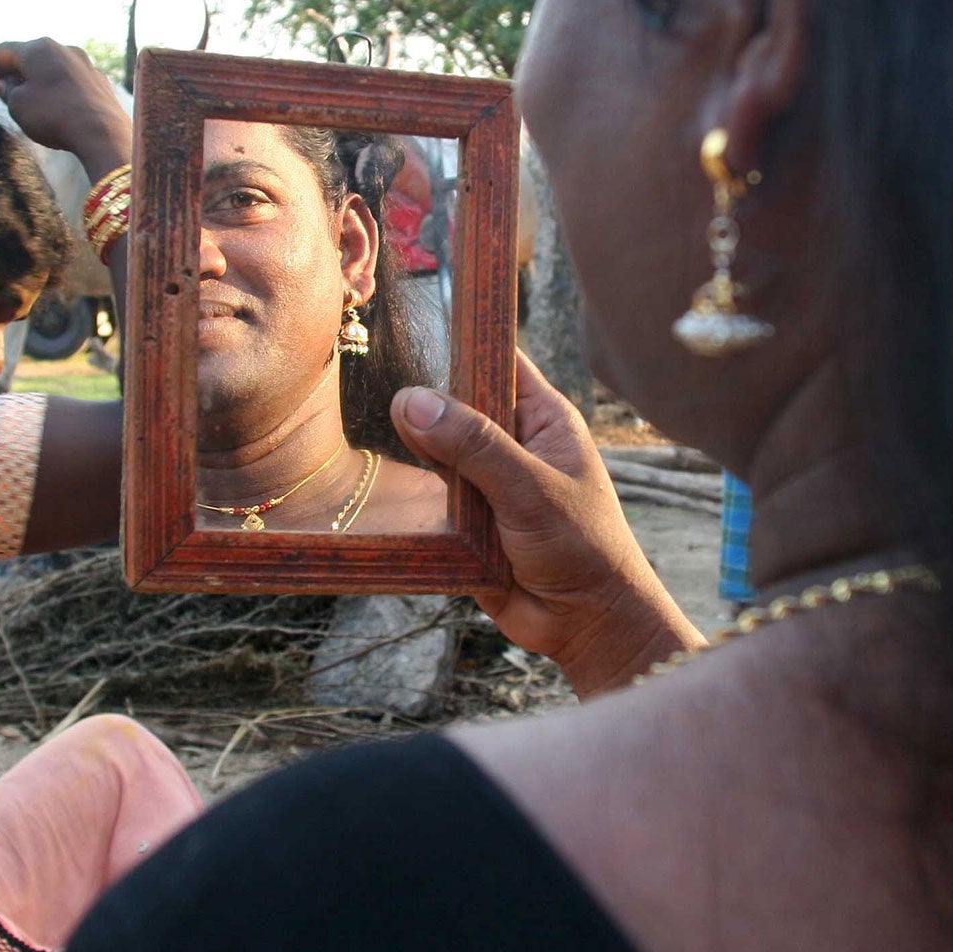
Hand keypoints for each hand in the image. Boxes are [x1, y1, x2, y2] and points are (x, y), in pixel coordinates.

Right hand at [0, 40, 131, 174]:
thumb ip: (8, 90)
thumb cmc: (54, 116)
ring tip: (19, 91)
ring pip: (51, 67)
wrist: (102, 134)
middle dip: (9, 69)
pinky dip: (53, 86)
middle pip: (29, 56)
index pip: (5, 51)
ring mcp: (85, 65)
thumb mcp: (18, 105)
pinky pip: (68, 80)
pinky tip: (48, 99)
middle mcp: (64, 49)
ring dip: (33, 77)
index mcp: (39, 49)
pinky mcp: (99, 83)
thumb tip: (8, 84)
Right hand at [390, 351, 704, 697]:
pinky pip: (430, 501)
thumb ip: (474, 446)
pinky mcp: (467, 523)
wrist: (588, 626)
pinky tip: (374, 484)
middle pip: (457, 408)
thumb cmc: (583, 548)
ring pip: (437, 455)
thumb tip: (412, 401)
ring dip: (413, 455)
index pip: (497, 361)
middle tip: (372, 386)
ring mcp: (488, 484)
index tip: (412, 324)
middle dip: (422, 404)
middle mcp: (513, 444)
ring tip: (364, 431)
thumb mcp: (530, 489)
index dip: (460, 342)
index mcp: (542, 419)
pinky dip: (412, 499)